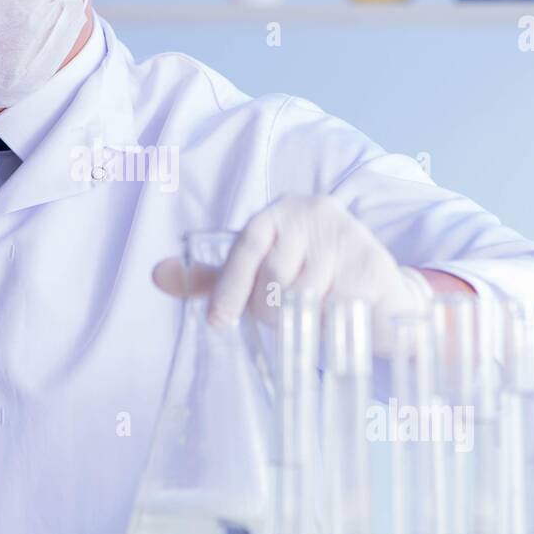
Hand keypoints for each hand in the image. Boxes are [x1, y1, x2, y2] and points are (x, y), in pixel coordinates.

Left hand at [153, 194, 434, 327]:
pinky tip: (336, 316)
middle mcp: (314, 212)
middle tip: (281, 318)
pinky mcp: (372, 264)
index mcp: (281, 211)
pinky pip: (335, 306)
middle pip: (273, 275)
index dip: (230, 285)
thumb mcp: (259, 276)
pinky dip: (330, 322)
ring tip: (312, 316)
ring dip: (301, 319)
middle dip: (269, 310)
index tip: (218, 322)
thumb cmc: (309, 280)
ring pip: (303, 295)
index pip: (247, 244)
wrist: (376, 294)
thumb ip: (213, 278)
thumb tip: (157, 275)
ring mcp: (347, 235)